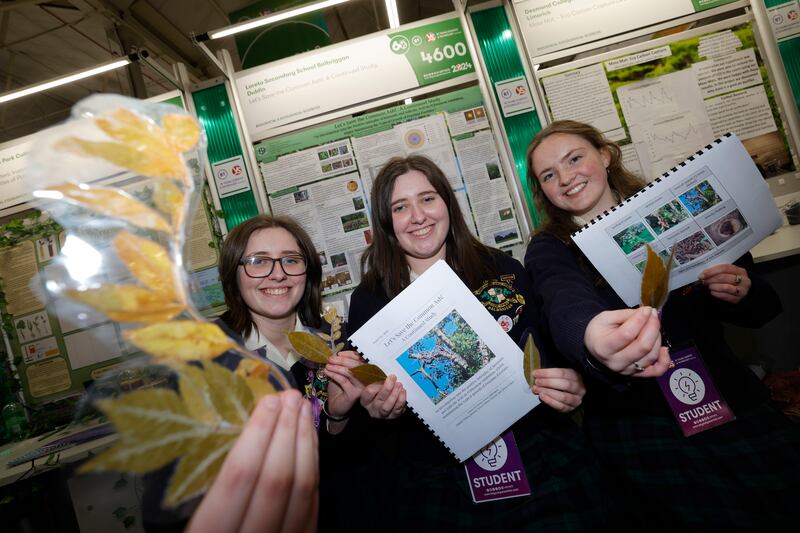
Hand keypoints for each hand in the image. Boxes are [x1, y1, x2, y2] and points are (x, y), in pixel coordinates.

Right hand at [187, 390, 317, 532]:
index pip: (239, 480)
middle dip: (286, 433)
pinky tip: (309, 446)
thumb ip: (204, 493)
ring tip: (302, 410)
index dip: (256, 436)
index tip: (267, 402)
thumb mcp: (185, 525)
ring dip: (305, 446)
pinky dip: (312, 472)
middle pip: (278, 482)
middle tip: (290, 396)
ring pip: (303, 493)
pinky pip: (312, 508)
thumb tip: (227, 432)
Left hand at [323, 350, 365, 418]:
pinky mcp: (354, 393)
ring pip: (350, 372)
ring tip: (327, 366)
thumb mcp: (340, 373)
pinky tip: (327, 372)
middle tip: (330, 359)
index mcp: (365, 372)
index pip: (360, 359)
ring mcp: (362, 387)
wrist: (335, 406)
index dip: (350, 355)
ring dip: (337, 367)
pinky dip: (334, 375)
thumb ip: (340, 364)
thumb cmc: (338, 389)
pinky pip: (344, 380)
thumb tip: (335, 354)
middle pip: (356, 365)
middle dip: (342, 360)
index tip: (338, 354)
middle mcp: (367, 379)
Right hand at [360, 374, 406, 418]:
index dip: (377, 384)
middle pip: (379, 399)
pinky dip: (401, 401)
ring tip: (399, 385)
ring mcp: (382, 414)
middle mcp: (372, 408)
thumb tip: (369, 364)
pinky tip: (403, 392)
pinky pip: (397, 410)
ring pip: (387, 407)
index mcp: (365, 400)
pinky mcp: (392, 416)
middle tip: (393, 378)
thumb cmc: (378, 390)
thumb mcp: (372, 383)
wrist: (384, 403)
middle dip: (387, 388)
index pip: (369, 392)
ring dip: (394, 395)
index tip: (384, 376)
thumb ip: (372, 376)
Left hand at [532, 368, 584, 412]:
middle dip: (548, 382)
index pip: (563, 373)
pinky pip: (561, 406)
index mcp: (576, 376)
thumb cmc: (561, 382)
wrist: (567, 395)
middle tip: (537, 381)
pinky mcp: (571, 408)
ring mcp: (576, 399)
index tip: (536, 373)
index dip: (548, 373)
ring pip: (563, 396)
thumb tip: (535, 374)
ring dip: (548, 392)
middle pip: (565, 384)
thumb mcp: (558, 375)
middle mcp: (579, 388)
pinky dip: (550, 401)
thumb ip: (549, 374)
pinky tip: (542, 396)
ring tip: (537, 389)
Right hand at [584, 307, 670, 377]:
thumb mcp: (606, 317)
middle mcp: (615, 362)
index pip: (627, 334)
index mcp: (604, 347)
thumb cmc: (599, 331)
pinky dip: (665, 361)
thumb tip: (647, 313)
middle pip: (643, 346)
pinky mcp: (637, 374)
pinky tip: (664, 349)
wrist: (594, 347)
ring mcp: (627, 370)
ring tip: (653, 326)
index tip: (646, 309)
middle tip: (653, 315)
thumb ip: (626, 314)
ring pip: (652, 355)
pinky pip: (657, 371)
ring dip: (657, 337)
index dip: (640, 320)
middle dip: (653, 327)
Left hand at [699, 264, 749, 303]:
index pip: (725, 268)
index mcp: (740, 271)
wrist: (738, 293)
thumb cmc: (730, 282)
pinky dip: (717, 294)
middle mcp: (744, 280)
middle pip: (724, 277)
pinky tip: (712, 292)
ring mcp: (743, 290)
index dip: (712, 271)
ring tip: (709, 287)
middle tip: (704, 281)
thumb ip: (718, 272)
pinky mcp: (739, 299)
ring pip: (726, 287)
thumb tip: (703, 274)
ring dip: (714, 287)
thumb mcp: (727, 274)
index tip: (702, 275)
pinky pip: (726, 296)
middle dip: (711, 279)